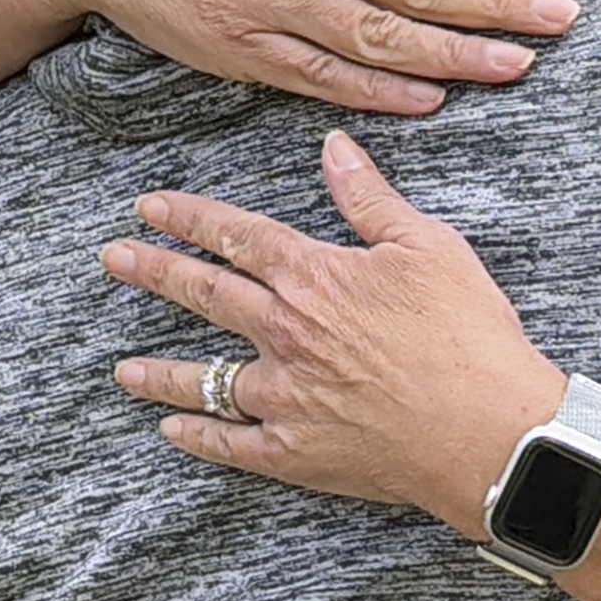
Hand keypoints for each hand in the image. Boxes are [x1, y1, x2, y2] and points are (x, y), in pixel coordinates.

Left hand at [103, 132, 564, 531]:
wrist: (487, 431)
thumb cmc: (467, 335)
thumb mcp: (428, 247)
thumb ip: (371, 199)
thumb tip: (334, 147)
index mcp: (315, 277)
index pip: (238, 236)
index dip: (191, 219)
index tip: (150, 207)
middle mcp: (285, 333)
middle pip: (206, 296)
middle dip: (154, 272)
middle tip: (114, 259)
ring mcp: (284, 397)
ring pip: (204, 379)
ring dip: (160, 372)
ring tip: (123, 369)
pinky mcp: (295, 452)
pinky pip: (231, 444)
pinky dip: (198, 438)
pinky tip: (172, 433)